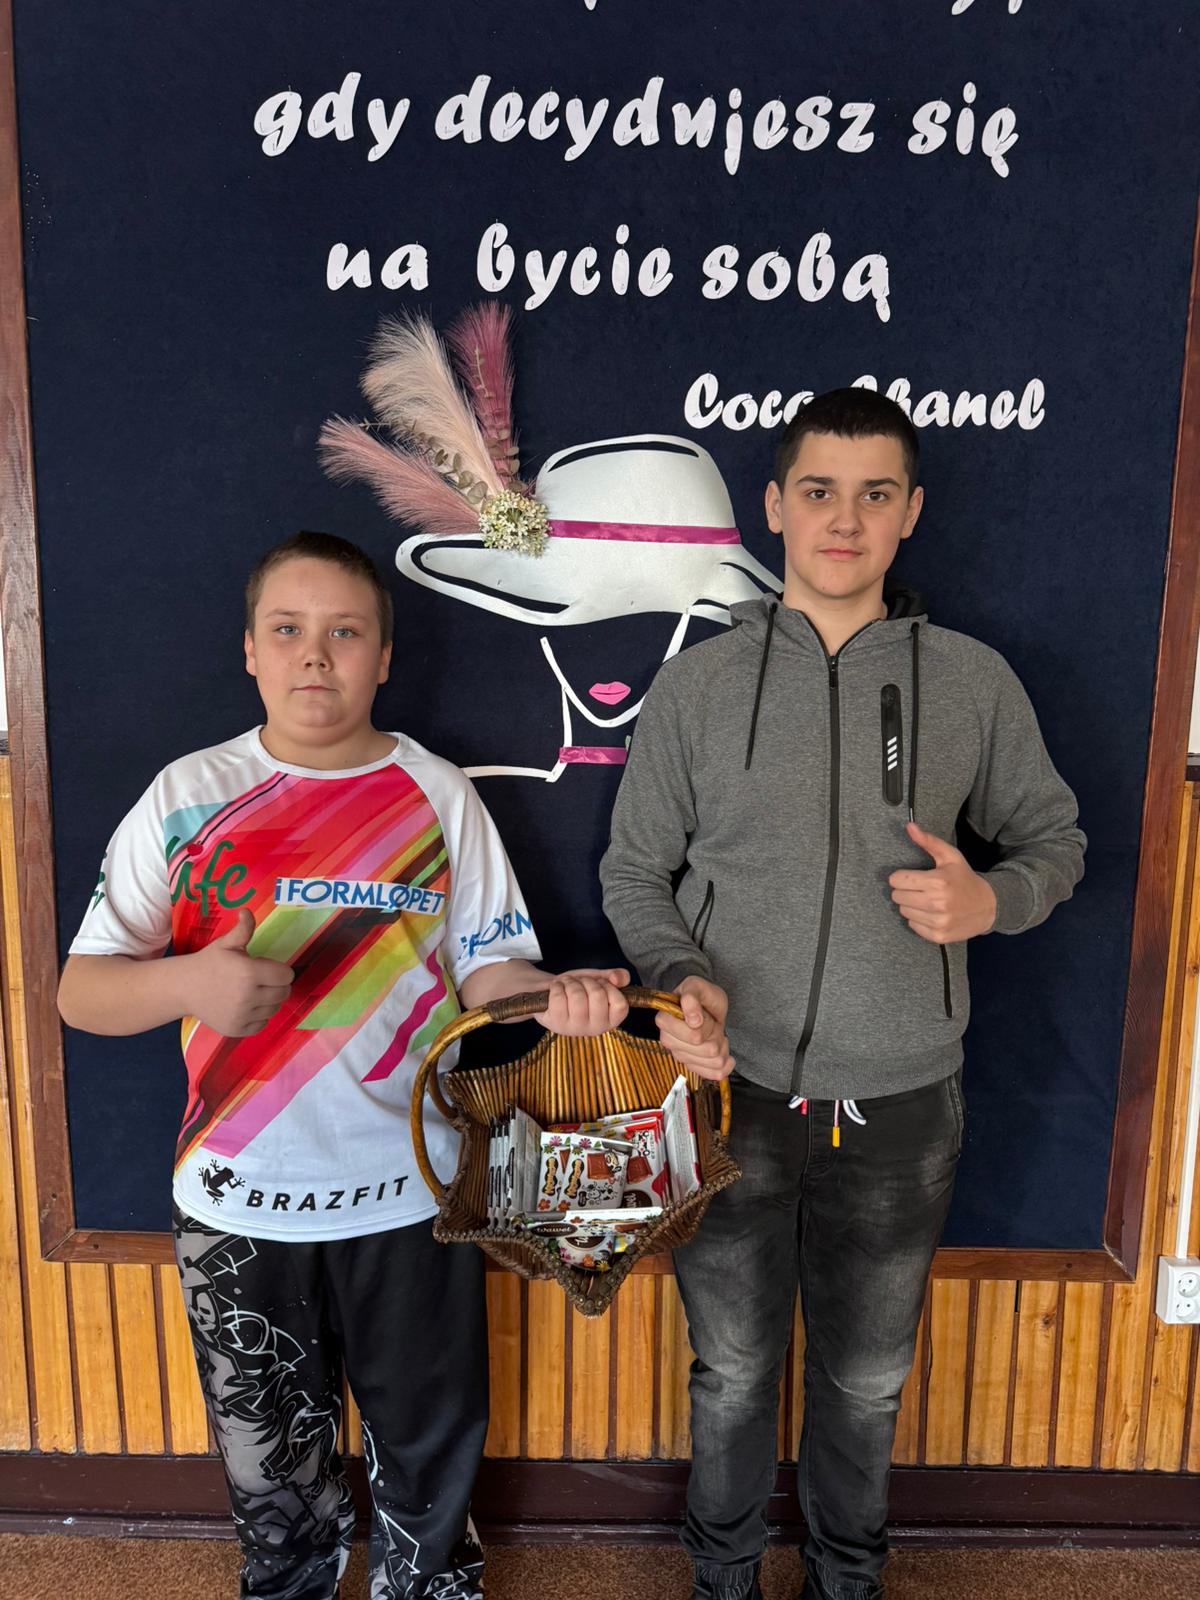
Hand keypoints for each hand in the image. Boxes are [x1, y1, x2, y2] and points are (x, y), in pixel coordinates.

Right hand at [185, 908, 294, 1035]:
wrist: (184, 987)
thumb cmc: (209, 963)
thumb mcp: (226, 944)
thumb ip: (243, 929)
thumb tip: (247, 911)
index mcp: (249, 972)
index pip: (286, 976)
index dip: (280, 971)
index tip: (267, 968)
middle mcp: (248, 996)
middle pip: (283, 993)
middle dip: (276, 985)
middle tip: (261, 980)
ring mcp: (242, 1015)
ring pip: (274, 1009)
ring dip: (268, 1001)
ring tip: (253, 992)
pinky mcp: (236, 1029)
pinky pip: (262, 1024)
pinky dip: (258, 1016)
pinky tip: (245, 1006)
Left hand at [534, 968, 629, 1035]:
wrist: (551, 991)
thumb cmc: (578, 987)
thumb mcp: (599, 980)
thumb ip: (617, 977)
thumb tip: (618, 979)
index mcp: (610, 1020)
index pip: (620, 1005)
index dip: (609, 987)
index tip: (600, 984)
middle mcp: (595, 1028)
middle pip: (598, 995)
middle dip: (587, 981)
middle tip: (580, 983)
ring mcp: (575, 1029)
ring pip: (577, 996)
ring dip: (571, 983)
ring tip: (567, 985)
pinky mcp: (556, 1025)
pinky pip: (559, 998)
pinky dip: (556, 986)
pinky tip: (556, 989)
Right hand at [656, 975, 734, 1081]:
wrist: (708, 1007)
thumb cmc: (701, 996)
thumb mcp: (697, 986)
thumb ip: (692, 996)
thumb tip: (693, 1019)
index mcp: (665, 1020)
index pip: (693, 1035)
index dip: (705, 1025)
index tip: (703, 1015)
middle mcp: (669, 1041)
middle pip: (705, 1049)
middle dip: (715, 1034)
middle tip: (711, 1023)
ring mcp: (680, 1056)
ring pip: (714, 1061)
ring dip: (722, 1045)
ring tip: (715, 1033)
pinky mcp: (693, 1067)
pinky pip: (716, 1074)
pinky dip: (727, 1062)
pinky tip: (724, 1050)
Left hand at [889, 821, 996, 943]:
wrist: (988, 906)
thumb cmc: (964, 878)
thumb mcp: (950, 857)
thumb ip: (928, 841)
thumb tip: (909, 826)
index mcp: (937, 881)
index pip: (897, 880)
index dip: (902, 876)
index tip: (913, 876)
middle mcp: (937, 903)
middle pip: (897, 896)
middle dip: (905, 890)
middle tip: (920, 889)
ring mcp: (938, 922)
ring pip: (903, 911)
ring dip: (911, 905)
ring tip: (927, 900)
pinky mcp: (938, 936)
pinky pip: (912, 925)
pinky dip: (918, 919)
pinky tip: (932, 913)